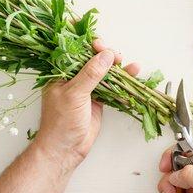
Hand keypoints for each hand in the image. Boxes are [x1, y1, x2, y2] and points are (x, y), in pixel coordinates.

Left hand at [34, 39, 139, 170]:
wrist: (65, 150)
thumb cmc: (61, 122)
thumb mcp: (74, 94)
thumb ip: (91, 74)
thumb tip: (105, 55)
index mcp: (60, 73)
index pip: (73, 50)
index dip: (86, 44)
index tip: (99, 43)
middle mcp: (73, 78)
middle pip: (91, 59)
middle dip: (104, 54)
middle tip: (114, 55)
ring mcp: (86, 88)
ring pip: (103, 71)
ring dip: (116, 65)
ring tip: (126, 62)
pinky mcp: (98, 99)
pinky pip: (111, 85)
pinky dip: (122, 79)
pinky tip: (132, 72)